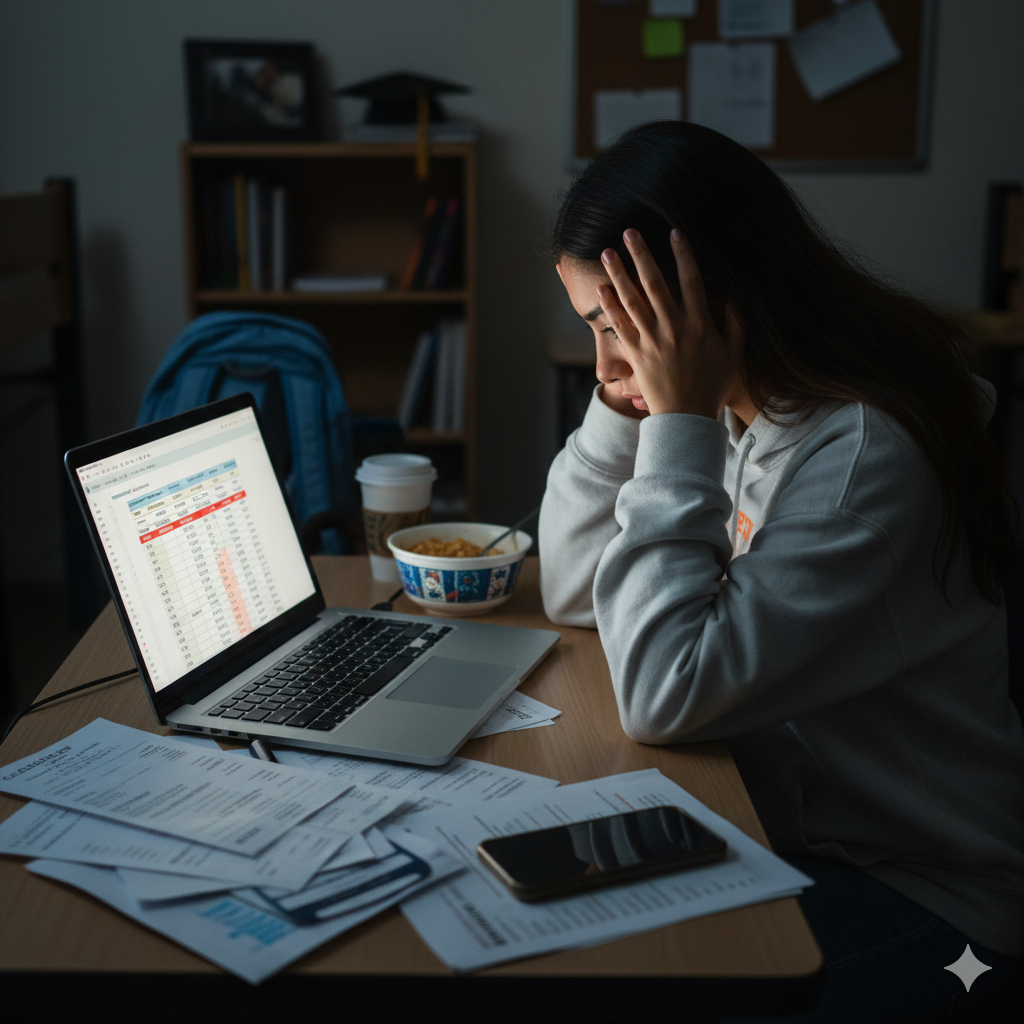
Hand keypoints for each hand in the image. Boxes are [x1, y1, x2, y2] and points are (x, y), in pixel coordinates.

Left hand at [596, 229, 744, 418]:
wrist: (686, 418)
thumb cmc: (712, 387)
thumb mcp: (733, 355)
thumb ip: (736, 324)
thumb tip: (736, 296)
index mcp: (700, 324)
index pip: (692, 280)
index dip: (683, 254)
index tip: (674, 232)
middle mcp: (675, 327)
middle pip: (656, 282)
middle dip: (641, 254)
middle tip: (629, 231)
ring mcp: (653, 340)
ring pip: (633, 299)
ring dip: (619, 273)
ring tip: (608, 252)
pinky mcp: (636, 354)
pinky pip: (620, 325)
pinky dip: (610, 305)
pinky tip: (602, 288)